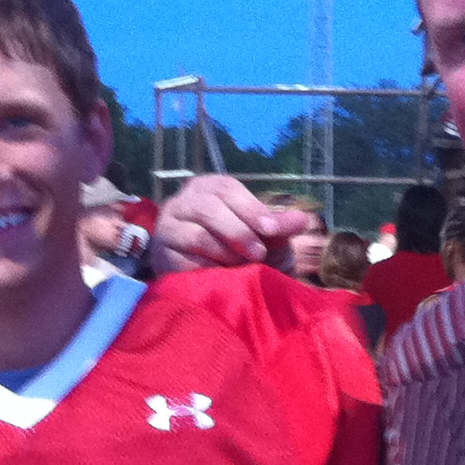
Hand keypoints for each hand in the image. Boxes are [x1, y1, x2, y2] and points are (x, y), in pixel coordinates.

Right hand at [154, 174, 316, 272]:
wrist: (200, 276)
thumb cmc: (234, 248)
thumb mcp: (260, 234)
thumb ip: (278, 226)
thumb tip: (302, 220)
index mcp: (209, 188)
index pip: (228, 190)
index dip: (252, 209)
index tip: (273, 229)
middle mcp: (184, 201)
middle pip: (209, 208)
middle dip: (239, 232)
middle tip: (259, 254)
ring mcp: (169, 227)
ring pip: (198, 236)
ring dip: (225, 254)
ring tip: (241, 268)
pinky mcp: (162, 254)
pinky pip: (185, 261)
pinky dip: (208, 270)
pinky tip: (219, 276)